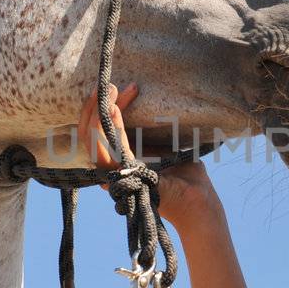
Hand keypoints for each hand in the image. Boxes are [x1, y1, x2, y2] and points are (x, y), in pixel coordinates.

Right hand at [75, 81, 221, 232]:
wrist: (199, 201)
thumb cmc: (187, 177)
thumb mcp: (167, 147)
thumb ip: (151, 135)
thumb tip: (146, 107)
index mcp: (121, 161)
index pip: (102, 133)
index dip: (108, 109)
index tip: (121, 89)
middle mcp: (114, 169)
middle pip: (89, 136)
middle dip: (93, 108)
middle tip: (106, 86)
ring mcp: (116, 175)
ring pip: (92, 142)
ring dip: (97, 115)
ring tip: (108, 93)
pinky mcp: (123, 178)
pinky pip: (105, 151)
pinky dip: (105, 128)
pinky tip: (111, 109)